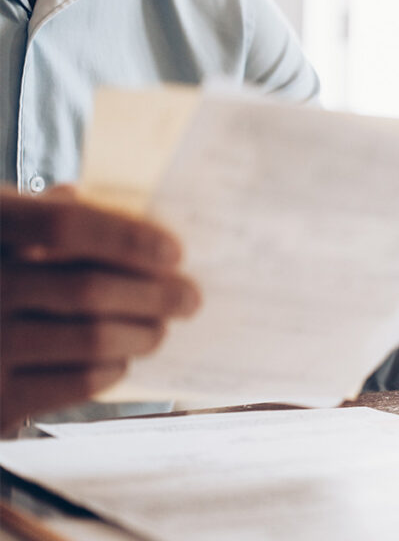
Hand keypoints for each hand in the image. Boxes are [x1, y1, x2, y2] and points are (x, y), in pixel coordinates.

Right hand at [0, 187, 199, 431]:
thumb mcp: (0, 235)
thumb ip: (44, 217)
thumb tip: (108, 207)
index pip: (63, 225)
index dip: (126, 237)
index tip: (175, 252)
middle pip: (90, 288)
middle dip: (156, 295)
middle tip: (190, 298)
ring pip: (94, 338)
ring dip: (143, 333)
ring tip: (159, 329)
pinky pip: (81, 381)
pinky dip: (113, 368)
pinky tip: (118, 358)